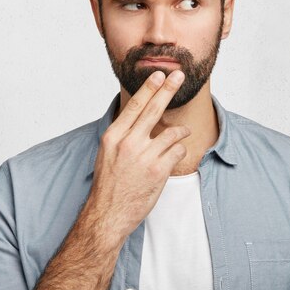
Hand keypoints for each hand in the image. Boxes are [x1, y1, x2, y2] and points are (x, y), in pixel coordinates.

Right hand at [85, 70, 189, 242]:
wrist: (108, 214)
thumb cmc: (109, 184)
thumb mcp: (107, 153)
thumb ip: (123, 134)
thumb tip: (139, 116)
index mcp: (113, 136)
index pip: (134, 106)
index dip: (149, 88)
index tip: (158, 75)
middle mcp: (128, 143)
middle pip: (153, 110)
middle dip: (168, 90)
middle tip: (178, 75)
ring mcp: (144, 157)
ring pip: (173, 132)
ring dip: (181, 132)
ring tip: (182, 133)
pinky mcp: (158, 171)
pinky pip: (178, 151)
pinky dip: (180, 151)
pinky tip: (174, 156)